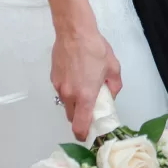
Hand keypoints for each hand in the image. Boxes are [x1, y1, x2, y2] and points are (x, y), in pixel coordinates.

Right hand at [51, 27, 122, 141]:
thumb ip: (114, 86)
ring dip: (74, 102)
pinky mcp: (53, 77)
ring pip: (66, 103)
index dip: (83, 135)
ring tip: (83, 85)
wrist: (74, 31)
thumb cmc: (95, 48)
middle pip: (71, 117)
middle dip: (80, 117)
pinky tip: (76, 74)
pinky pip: (61, 90)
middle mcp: (69, 95)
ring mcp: (59, 86)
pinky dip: (68, 89)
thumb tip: (110, 95)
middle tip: (90, 107)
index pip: (80, 126)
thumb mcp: (113, 67)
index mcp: (85, 96)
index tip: (88, 135)